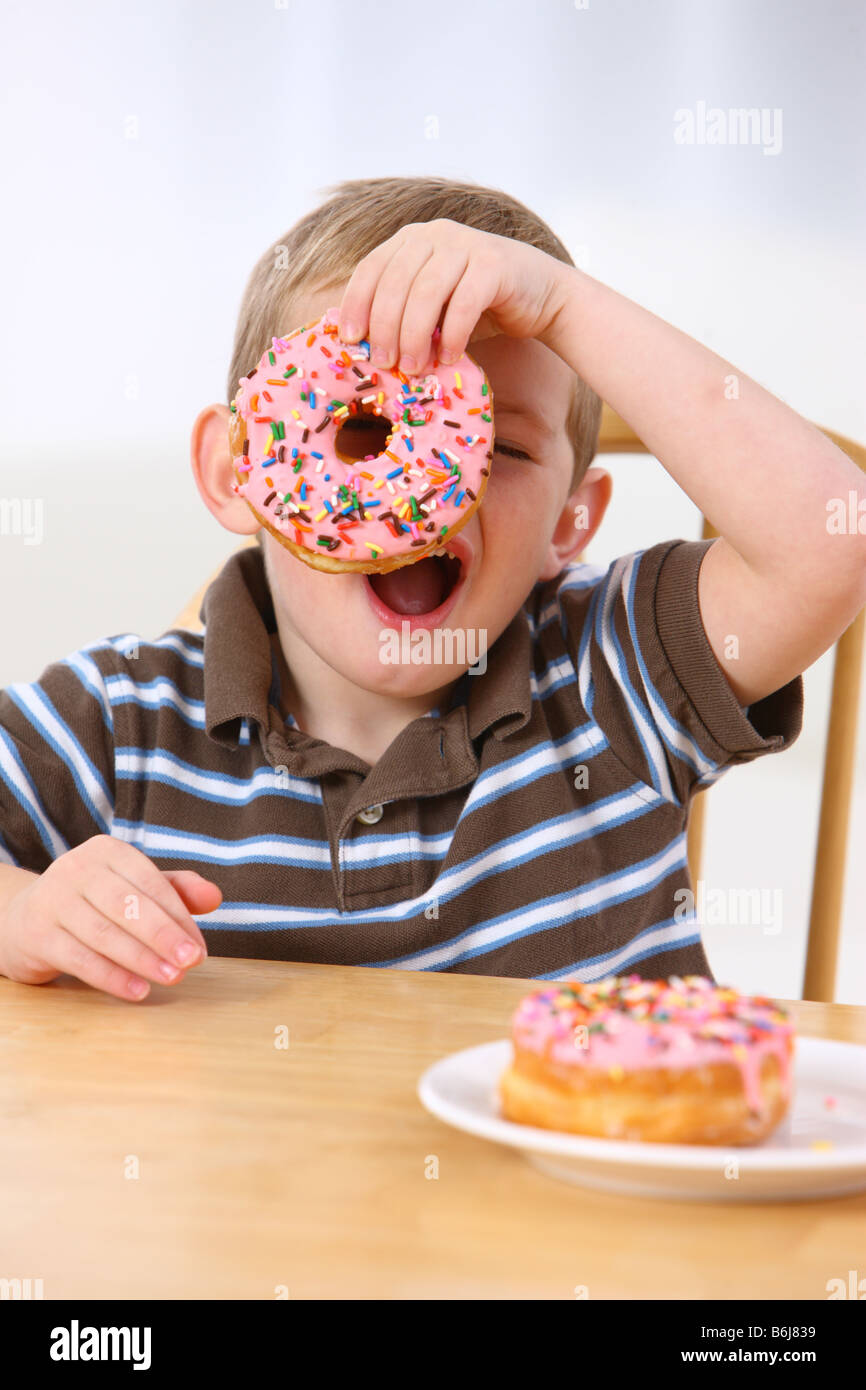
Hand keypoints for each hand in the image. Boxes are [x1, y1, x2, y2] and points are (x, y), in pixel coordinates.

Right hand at [0, 835, 221, 1000]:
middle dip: (164, 936)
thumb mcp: (133, 889)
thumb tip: (215, 896)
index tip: (200, 947)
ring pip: (105, 933)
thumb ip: (175, 891)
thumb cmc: (93, 903)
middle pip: (129, 905)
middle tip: (192, 961)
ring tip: (173, 978)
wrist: (25, 920)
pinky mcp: (37, 934)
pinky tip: (138, 990)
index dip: (179, 916)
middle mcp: (77, 868)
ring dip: (143, 959)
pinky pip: (81, 958)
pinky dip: (112, 977)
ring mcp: (53, 900)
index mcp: (108, 851)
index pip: (151, 882)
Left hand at [337, 218, 571, 373]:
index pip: (371, 268)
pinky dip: (453, 335)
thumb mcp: (432, 308)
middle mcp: (435, 234)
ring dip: (415, 336)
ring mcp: (466, 244)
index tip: (351, 340)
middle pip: (395, 283)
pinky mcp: (495, 263)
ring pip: (426, 293)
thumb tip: (361, 345)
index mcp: (412, 240)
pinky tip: (450, 358)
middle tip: (384, 364)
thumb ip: (401, 314)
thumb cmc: (479, 307)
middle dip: (385, 328)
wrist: (542, 295)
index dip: (356, 304)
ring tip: (414, 369)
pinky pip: (464, 303)